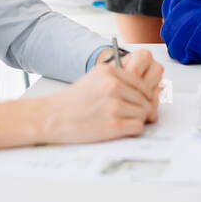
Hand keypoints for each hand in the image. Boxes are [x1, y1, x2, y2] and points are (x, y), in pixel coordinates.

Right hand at [41, 48, 162, 143]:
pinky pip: (138, 127)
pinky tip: (120, 129)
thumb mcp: (94, 77)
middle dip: (140, 108)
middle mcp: (113, 86)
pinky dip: (132, 130)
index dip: (142, 95)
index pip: (141, 83)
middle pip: (145, 99)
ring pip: (144, 113)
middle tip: (128, 115)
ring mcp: (114, 106)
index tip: (138, 102)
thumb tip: (149, 91)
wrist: (51, 117)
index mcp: (110, 72)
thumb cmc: (73, 100)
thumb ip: (119, 79)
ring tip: (120, 121)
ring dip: (136, 119)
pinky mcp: (113, 125)